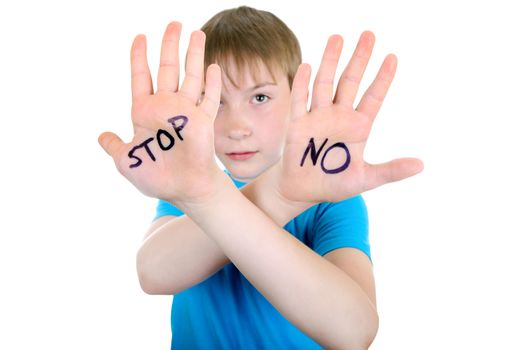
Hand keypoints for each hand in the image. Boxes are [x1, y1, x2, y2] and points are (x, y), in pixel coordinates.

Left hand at [98, 22, 224, 204]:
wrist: (181, 189)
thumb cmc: (155, 177)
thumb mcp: (125, 160)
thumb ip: (113, 146)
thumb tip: (102, 136)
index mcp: (144, 112)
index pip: (141, 76)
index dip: (139, 57)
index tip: (139, 37)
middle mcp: (166, 107)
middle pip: (168, 68)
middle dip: (170, 45)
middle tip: (174, 23)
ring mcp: (186, 112)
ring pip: (190, 76)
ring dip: (194, 54)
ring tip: (196, 32)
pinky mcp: (203, 121)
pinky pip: (209, 98)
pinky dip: (212, 83)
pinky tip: (213, 67)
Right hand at [277, 32, 423, 202]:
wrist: (303, 191)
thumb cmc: (334, 185)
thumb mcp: (366, 179)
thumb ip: (391, 171)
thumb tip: (421, 165)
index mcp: (358, 127)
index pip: (373, 97)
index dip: (383, 78)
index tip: (392, 57)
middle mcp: (339, 117)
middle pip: (350, 81)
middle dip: (360, 59)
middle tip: (369, 35)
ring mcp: (318, 118)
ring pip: (325, 84)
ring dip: (331, 61)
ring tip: (338, 38)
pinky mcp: (298, 124)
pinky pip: (300, 101)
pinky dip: (302, 85)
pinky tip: (307, 66)